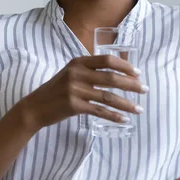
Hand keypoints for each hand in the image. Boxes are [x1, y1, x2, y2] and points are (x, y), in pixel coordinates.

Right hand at [16, 55, 147, 131]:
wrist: (35, 107)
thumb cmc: (56, 90)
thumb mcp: (70, 73)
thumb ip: (89, 70)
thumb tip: (117, 73)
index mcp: (78, 62)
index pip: (107, 60)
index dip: (125, 66)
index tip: (138, 73)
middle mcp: (77, 74)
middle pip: (111, 78)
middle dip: (131, 84)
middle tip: (145, 90)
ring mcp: (75, 90)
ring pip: (108, 96)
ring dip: (126, 103)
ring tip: (139, 109)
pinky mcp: (74, 106)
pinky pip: (99, 111)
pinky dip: (113, 116)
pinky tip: (123, 119)